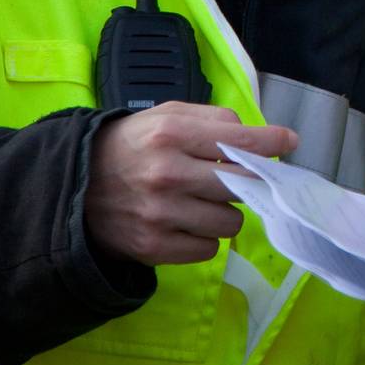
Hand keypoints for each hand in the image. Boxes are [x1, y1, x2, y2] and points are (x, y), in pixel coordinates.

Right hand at [84, 101, 297, 265]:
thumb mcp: (167, 115)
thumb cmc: (132, 145)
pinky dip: (204, 238)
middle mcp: (168, 174)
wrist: (74, 185)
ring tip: (203, 202)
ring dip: (225, 213)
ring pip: (230, 222)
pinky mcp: (154, 247)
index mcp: (172, 134)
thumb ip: (215, 121)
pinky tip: (187, 223)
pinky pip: (208, 249)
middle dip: (247, 182)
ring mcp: (161, 214)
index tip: (290, 143)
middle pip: (242, 185)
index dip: (272, 143)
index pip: (240, 141)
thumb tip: (263, 138)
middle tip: (238, 180)